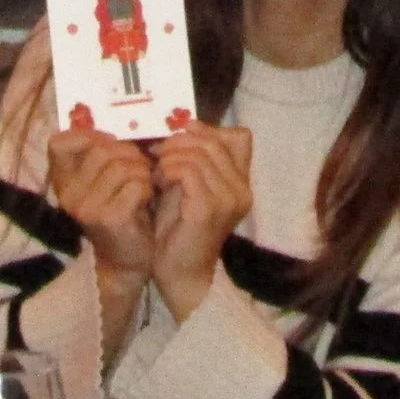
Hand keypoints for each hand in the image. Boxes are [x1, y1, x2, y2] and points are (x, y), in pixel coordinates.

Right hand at [47, 127, 158, 276]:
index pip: (59, 143)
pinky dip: (147, 188)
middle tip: (139, 170)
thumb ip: (103, 154)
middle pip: (103, 150)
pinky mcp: (107, 217)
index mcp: (64, 182)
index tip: (108, 143)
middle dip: (129, 154)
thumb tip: (113, 120)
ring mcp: (86, 206)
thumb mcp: (104, 180)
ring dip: (142, 172)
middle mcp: (69, 194)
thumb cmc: (122, 211)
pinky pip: (136, 184)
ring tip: (144, 186)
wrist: (129, 259)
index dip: (87, 136)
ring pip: (122, 165)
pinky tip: (145, 200)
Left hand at [149, 123, 253, 320]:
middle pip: (214, 141)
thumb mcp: (189, 185)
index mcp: (242, 183)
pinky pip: (187, 171)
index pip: (238, 137)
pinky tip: (158, 182)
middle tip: (157, 154)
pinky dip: (167, 170)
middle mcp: (242, 189)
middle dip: (180, 142)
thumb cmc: (179, 231)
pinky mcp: (209, 208)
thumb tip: (188, 124)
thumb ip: (194, 158)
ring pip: (198, 153)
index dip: (207, 132)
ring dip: (170, 157)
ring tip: (157, 173)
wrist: (179, 274)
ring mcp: (229, 198)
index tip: (179, 140)